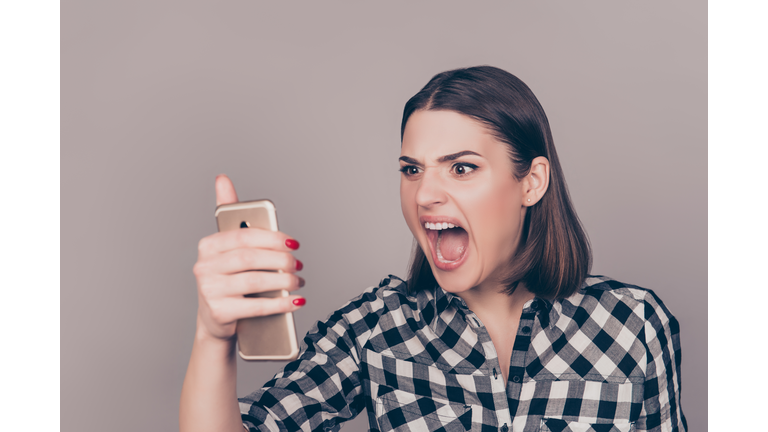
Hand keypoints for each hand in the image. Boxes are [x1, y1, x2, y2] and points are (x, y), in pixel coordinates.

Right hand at [192, 174, 304, 340]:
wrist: (216, 321)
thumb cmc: (229, 279)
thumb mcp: (229, 249)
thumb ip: (230, 216)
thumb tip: (222, 179)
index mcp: (208, 246)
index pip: (244, 237)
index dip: (272, 238)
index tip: (294, 243)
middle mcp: (204, 267)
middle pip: (250, 258)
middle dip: (280, 260)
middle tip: (298, 264)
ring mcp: (209, 291)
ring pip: (254, 281)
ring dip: (283, 281)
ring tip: (298, 281)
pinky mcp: (219, 312)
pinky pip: (255, 306)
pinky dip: (280, 303)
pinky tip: (295, 301)